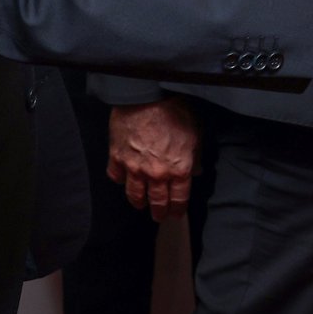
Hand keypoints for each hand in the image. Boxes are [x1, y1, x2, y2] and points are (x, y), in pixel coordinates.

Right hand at [106, 96, 197, 221]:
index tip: (176, 214)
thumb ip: (195, 156)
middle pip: (157, 201)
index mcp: (179, 169)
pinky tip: (122, 179)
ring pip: (135, 194)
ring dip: (138, 202)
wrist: (147, 96)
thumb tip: (195, 171)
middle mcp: (156, 174)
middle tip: (158, 216)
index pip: (179, 198)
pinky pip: (116, 176)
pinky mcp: (116, 157)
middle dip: (159, 212)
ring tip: (140, 205)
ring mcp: (134, 168)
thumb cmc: (175, 111)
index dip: (178, 209)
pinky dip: (119, 179)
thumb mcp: (196, 132)